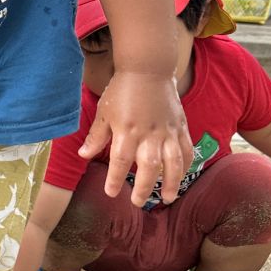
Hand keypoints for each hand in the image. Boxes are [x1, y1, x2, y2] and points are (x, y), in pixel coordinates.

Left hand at [79, 71, 191, 205]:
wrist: (148, 68)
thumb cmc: (122, 90)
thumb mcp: (104, 112)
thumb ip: (96, 136)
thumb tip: (83, 156)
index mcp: (126, 130)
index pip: (119, 161)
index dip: (115, 179)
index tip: (111, 193)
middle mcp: (149, 133)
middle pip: (149, 166)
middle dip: (144, 187)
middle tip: (139, 202)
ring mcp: (167, 130)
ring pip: (173, 161)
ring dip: (171, 181)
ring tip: (168, 198)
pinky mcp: (180, 126)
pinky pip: (186, 148)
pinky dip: (186, 164)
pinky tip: (181, 176)